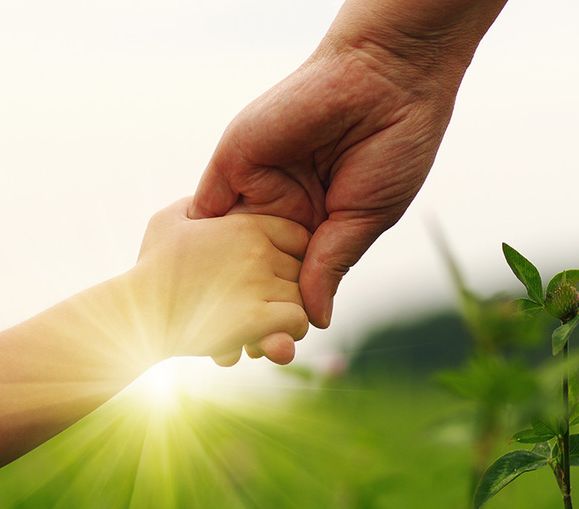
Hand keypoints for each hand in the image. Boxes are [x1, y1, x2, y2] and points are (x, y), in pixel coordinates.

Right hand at [133, 198, 309, 365]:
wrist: (138, 311)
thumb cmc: (151, 269)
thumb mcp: (167, 221)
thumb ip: (194, 205)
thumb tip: (207, 203)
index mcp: (245, 226)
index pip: (298, 235)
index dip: (291, 255)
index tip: (274, 273)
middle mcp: (258, 251)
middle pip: (304, 268)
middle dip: (291, 287)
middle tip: (271, 302)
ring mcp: (259, 284)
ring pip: (304, 297)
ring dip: (290, 312)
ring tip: (270, 322)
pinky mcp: (256, 318)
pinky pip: (298, 321)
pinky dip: (287, 332)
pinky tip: (267, 335)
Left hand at [188, 0, 504, 328]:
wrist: (386, 80)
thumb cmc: (392, 148)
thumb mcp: (364, 219)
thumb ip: (330, 266)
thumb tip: (315, 321)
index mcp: (315, 224)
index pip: (288, 278)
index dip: (278, 312)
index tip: (270, 352)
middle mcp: (280, 210)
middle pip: (249, 269)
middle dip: (237, 308)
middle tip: (226, 357)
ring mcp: (256, 187)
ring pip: (224, 247)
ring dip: (211, 286)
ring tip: (201, 334)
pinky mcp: (234, 164)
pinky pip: (207, 210)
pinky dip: (196, 245)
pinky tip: (186, 286)